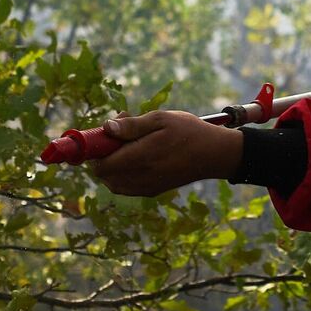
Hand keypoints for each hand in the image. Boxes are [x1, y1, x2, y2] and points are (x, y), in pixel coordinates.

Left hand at [89, 110, 243, 197]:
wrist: (214, 154)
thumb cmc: (189, 131)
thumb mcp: (161, 119)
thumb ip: (131, 125)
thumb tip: (106, 127)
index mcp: (141, 158)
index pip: (102, 164)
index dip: (96, 150)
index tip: (103, 134)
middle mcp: (141, 177)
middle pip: (104, 175)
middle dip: (104, 155)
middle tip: (119, 135)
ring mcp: (147, 187)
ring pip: (113, 183)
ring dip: (112, 165)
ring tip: (129, 145)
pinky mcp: (153, 191)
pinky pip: (126, 187)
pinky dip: (122, 174)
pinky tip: (136, 157)